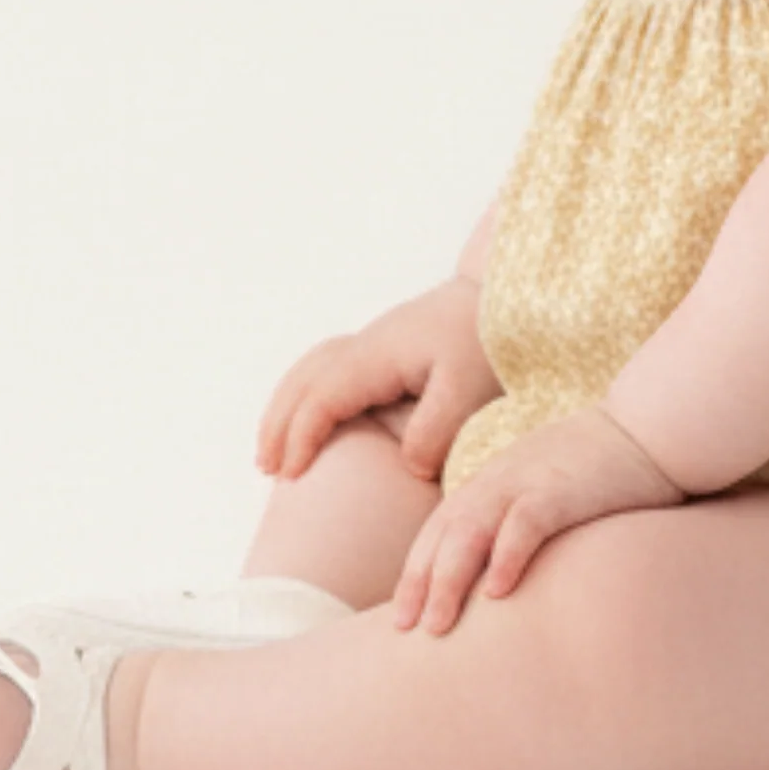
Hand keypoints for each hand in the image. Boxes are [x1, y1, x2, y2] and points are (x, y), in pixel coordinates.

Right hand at [255, 276, 504, 485]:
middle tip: (266, 469)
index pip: (324, 397)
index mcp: (378, 355)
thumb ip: (435, 431)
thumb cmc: (488, 341)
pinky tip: (313, 418)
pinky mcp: (385, 346)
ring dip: (286, 407)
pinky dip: (307, 393)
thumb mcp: (469, 390)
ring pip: (310, 371)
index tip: (289, 475)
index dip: (302, 436)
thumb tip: (408, 468)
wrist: (502, 294)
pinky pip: (327, 367)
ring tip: (274, 450)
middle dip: (280, 424)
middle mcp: (366, 345)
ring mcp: (373, 342)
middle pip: (304, 381)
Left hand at [389, 406, 684, 634]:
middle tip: (405, 630)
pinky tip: (497, 592)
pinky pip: (527, 523)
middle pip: (444, 533)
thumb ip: (518, 520)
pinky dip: (508, 555)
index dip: (416, 571)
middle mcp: (500, 480)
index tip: (401, 617)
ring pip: (472, 530)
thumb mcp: (545, 488)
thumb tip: (501, 577)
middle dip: (420, 582)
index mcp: (493, 482)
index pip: (439, 529)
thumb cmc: (601, 468)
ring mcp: (529, 482)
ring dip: (450, 578)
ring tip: (438, 624)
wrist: (649, 427)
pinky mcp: (563, 489)